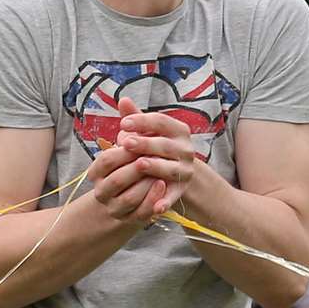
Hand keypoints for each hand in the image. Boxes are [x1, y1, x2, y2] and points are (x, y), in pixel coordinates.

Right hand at [87, 106, 165, 223]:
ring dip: (145, 186)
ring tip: (161, 173)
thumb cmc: (130, 161)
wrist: (131, 195)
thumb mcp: (128, 143)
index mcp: (97, 173)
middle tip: (151, 159)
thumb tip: (125, 100)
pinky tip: (163, 187)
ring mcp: (116, 207)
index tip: (136, 142)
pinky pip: (141, 214)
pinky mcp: (131, 218)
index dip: (122, 152)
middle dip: (134, 169)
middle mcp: (103, 192)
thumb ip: (129, 124)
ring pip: (129, 199)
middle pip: (116, 180)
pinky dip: (153, 201)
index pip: (105, 161)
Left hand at [116, 98, 196, 214]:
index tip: (122, 123)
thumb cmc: (155, 146)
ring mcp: (185, 170)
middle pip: (165, 145)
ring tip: (139, 164)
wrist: (175, 173)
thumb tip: (123, 100)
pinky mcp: (181, 189)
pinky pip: (173, 195)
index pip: (161, 121)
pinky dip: (165, 201)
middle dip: (145, 143)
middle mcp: (186, 149)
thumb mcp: (147, 131)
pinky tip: (155, 207)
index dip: (142, 121)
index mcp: (178, 131)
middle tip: (125, 143)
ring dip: (155, 166)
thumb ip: (136, 118)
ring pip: (170, 168)